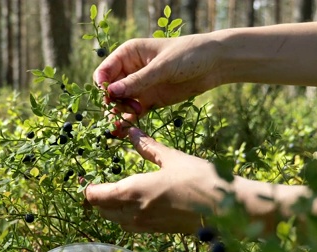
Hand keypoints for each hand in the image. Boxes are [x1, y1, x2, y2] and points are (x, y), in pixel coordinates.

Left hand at [84, 127, 229, 232]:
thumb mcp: (172, 158)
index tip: (85, 179)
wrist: (226, 210)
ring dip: (110, 210)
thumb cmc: (199, 179)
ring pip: (116, 221)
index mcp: (133, 192)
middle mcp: (135, 212)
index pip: (96, 196)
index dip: (87, 189)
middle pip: (103, 211)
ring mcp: (147, 225)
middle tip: (97, 185)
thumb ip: (148, 147)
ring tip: (113, 195)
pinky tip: (135, 206)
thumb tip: (131, 132)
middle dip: (96, 200)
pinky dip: (125, 217)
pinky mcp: (159, 231)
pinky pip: (132, 226)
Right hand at [94, 35, 222, 121]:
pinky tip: (123, 131)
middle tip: (128, 108)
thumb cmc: (189, 55)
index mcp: (129, 54)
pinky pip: (132, 113)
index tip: (109, 96)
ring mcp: (139, 87)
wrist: (214, 64)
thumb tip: (112, 92)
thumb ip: (138, 80)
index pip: (105, 71)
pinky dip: (127, 122)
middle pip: (110, 90)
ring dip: (119, 113)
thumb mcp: (163, 66)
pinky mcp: (149, 101)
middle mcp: (130, 70)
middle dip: (113, 102)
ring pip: (119, 104)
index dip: (102, 84)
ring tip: (129, 119)